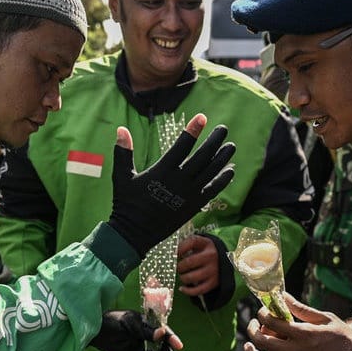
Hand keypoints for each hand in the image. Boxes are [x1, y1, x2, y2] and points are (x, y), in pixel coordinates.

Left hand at [89, 310, 183, 350]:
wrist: (96, 332)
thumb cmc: (112, 322)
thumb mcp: (128, 324)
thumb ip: (144, 330)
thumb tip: (161, 334)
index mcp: (149, 324)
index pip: (164, 332)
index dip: (172, 339)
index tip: (179, 346)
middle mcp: (149, 337)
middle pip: (163, 348)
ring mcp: (142, 348)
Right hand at [108, 114, 234, 256]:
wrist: (134, 233)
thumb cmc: (126, 203)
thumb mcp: (122, 176)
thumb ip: (123, 152)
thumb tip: (121, 128)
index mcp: (162, 171)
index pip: (182, 146)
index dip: (193, 130)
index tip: (202, 117)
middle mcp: (179, 181)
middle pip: (203, 156)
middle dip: (214, 141)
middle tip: (223, 129)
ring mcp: (188, 194)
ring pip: (211, 172)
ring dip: (223, 158)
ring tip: (231, 146)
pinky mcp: (193, 206)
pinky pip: (212, 191)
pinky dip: (223, 180)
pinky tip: (230, 170)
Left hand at [177, 235, 219, 295]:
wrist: (225, 260)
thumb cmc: (205, 252)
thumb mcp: (200, 244)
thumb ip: (187, 245)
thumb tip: (171, 253)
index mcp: (207, 244)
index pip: (192, 242)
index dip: (180, 248)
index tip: (174, 254)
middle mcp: (211, 256)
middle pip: (189, 262)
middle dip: (179, 266)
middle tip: (178, 268)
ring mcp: (213, 270)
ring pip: (191, 277)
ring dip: (183, 278)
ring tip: (183, 276)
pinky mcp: (213, 283)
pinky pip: (198, 290)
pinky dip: (187, 290)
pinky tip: (182, 288)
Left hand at [243, 293, 351, 350]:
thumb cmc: (345, 339)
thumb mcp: (326, 318)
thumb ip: (302, 309)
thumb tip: (283, 296)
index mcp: (304, 334)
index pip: (272, 321)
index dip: (263, 314)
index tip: (263, 311)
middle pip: (262, 341)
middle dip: (253, 329)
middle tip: (254, 324)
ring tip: (249, 345)